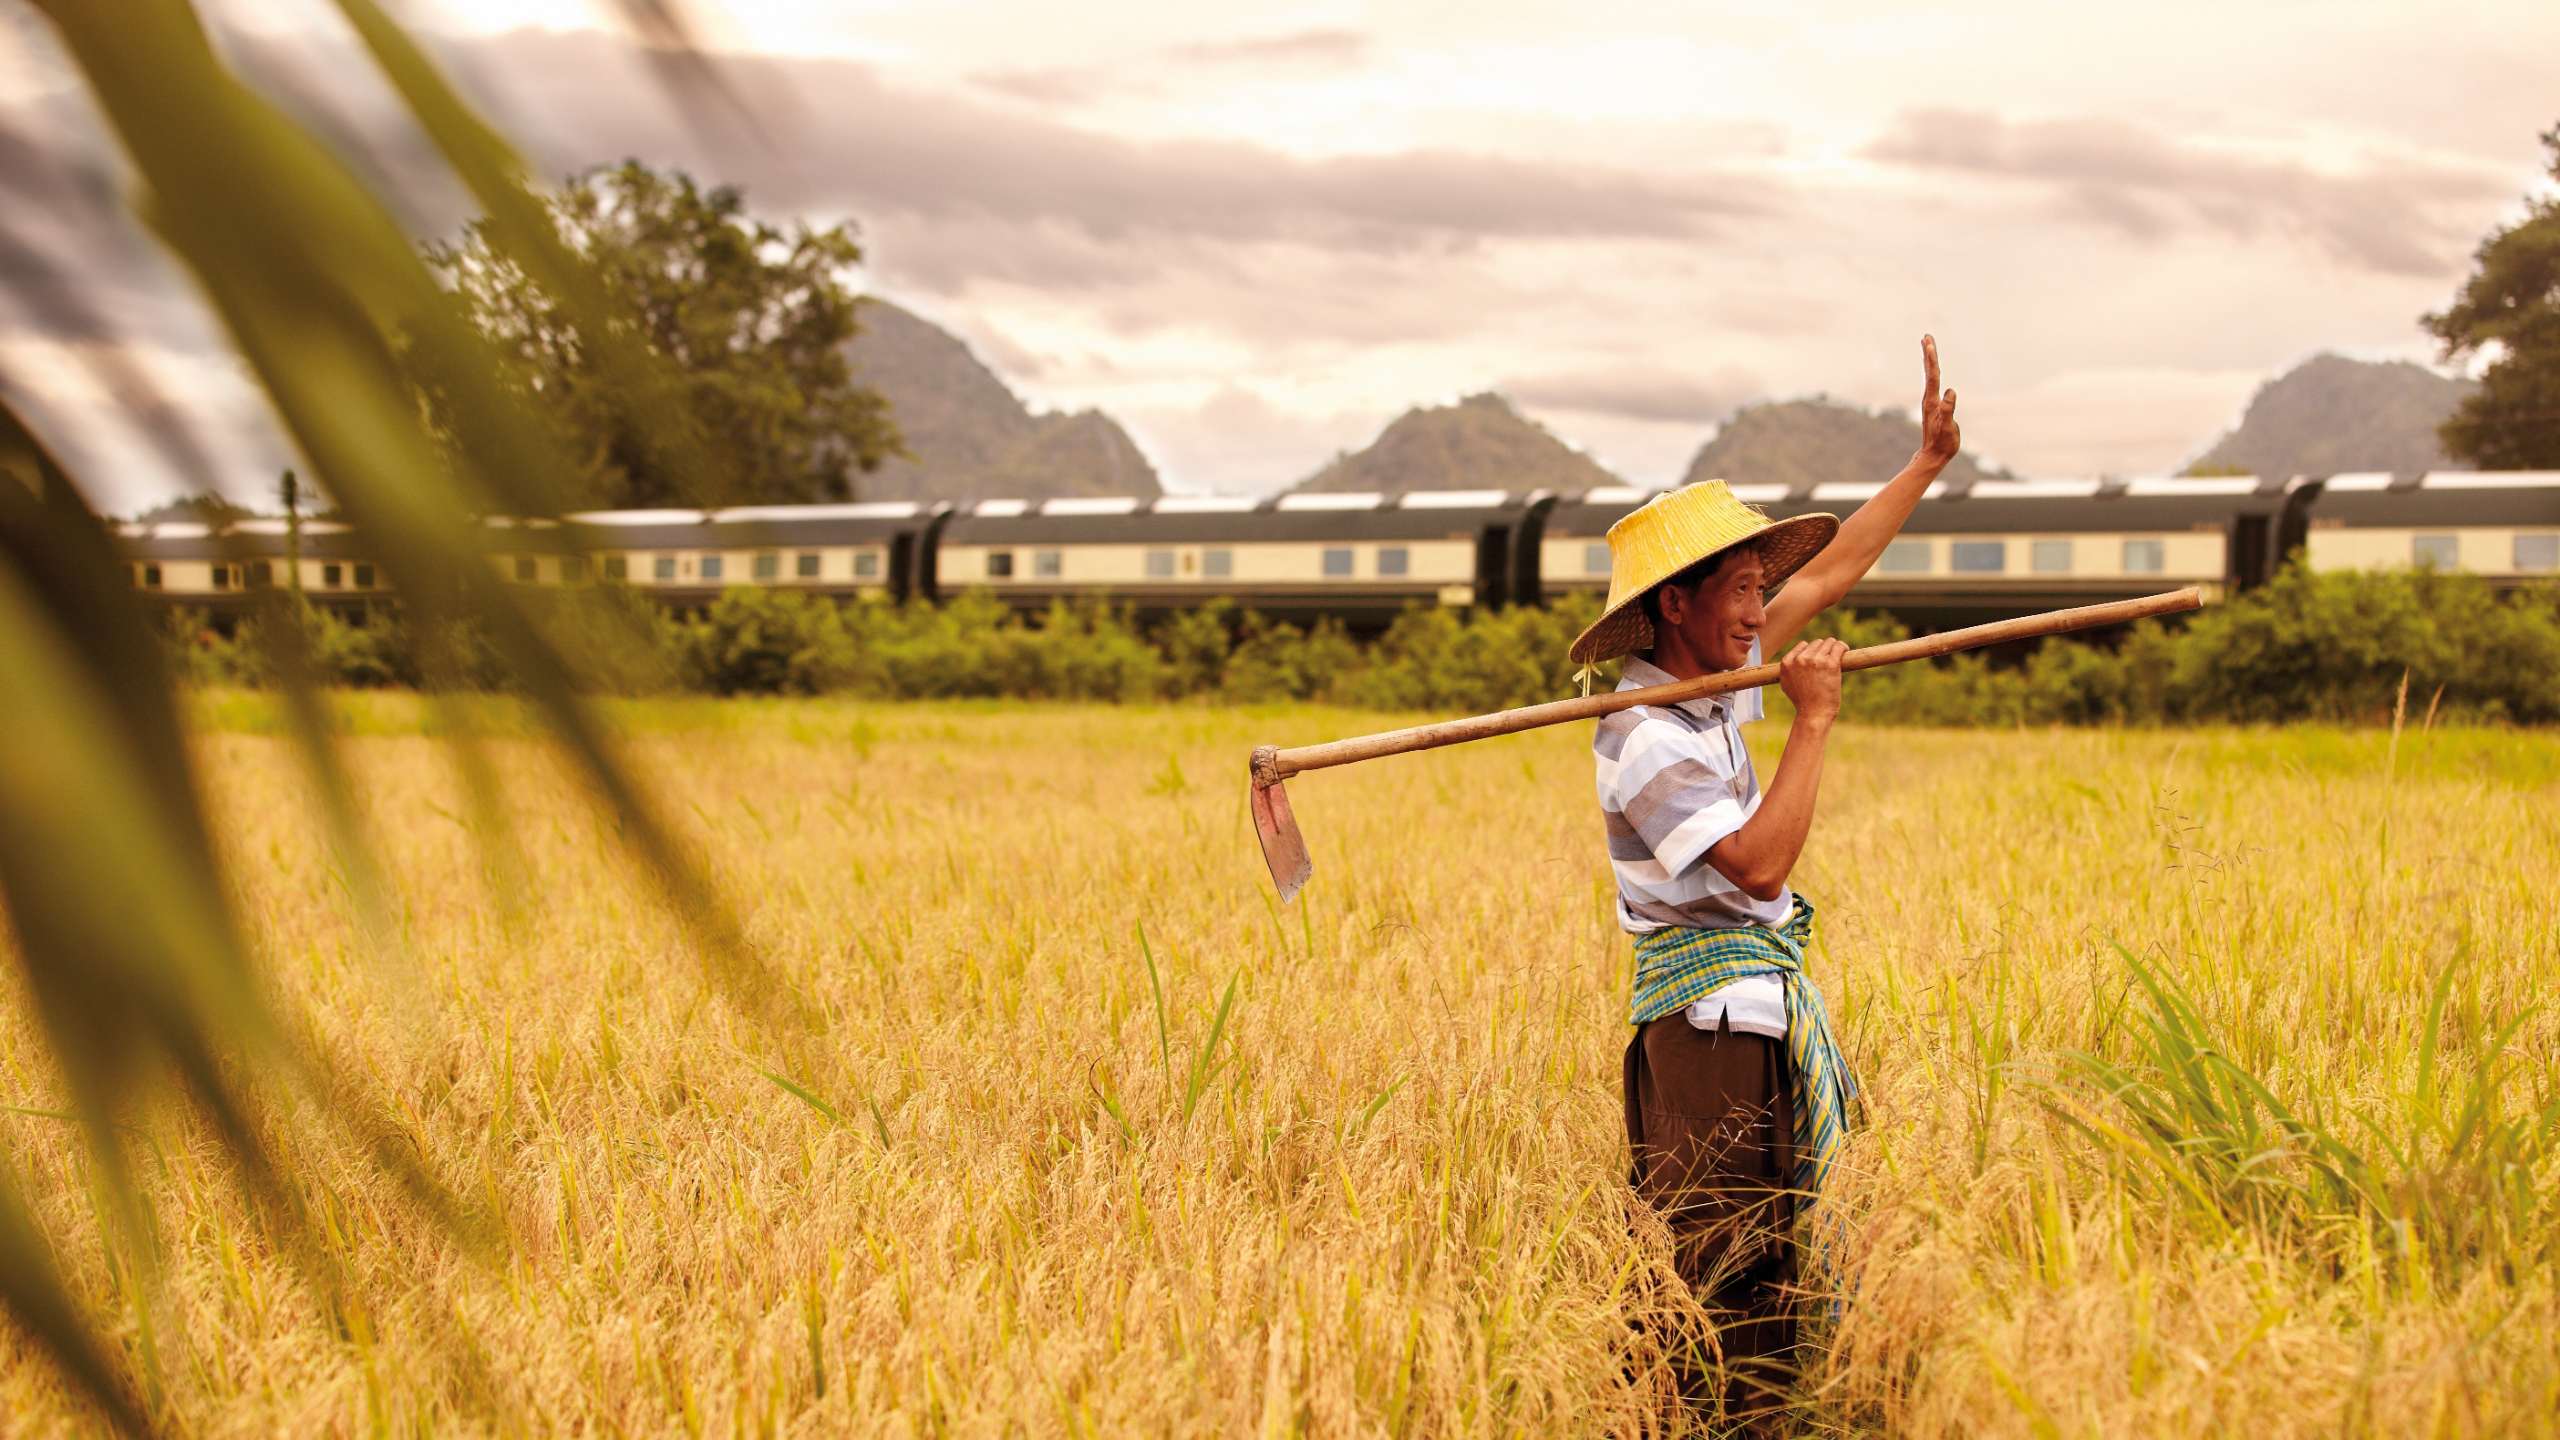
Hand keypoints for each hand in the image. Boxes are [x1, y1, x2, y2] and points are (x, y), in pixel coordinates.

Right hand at [1778, 637, 1846, 724]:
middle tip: (1829, 661)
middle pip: (1816, 643)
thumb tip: (1795, 659)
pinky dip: (1843, 647)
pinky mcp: (1830, 663)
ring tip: (1838, 656)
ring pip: (1829, 642)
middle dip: (1824, 650)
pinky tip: (1845, 651)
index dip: (1812, 651)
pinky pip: (1839, 646)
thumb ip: (1789, 670)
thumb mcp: (1786, 684)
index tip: (1818, 659)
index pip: (1803, 645)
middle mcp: (1800, 659)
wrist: (1813, 713)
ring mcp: (1815, 660)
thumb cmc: (1802, 702)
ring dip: (1834, 648)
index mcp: (1787, 662)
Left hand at [1914, 334, 1959, 470]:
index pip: (1933, 376)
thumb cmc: (1942, 444)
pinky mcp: (1934, 407)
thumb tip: (1951, 392)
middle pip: (1930, 372)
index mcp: (1933, 402)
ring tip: (1928, 346)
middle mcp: (1930, 399)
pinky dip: (1933, 373)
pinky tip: (1934, 372)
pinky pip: (1934, 384)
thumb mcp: (1948, 428)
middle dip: (1929, 354)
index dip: (1931, 359)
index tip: (1929, 343)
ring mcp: (1931, 403)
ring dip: (1929, 361)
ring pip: (1930, 377)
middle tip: (1926, 336)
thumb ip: (1948, 410)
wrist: (1932, 457)